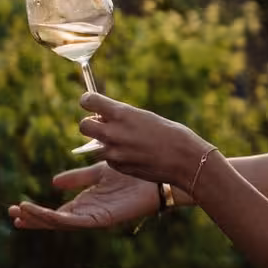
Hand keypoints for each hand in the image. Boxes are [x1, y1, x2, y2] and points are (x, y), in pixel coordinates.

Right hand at [9, 161, 158, 230]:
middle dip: (33, 219)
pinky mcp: (103, 218)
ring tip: (19, 214)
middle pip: (55, 220)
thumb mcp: (98, 172)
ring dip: (40, 220)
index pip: (57, 211)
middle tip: (11, 215)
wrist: (156, 175)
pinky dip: (58, 219)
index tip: (17, 208)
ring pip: (62, 224)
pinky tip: (44, 213)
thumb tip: (54, 183)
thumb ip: (78, 178)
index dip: (37, 211)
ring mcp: (95, 217)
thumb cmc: (133, 174)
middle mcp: (89, 212)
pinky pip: (77, 221)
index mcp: (87, 203)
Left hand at [71, 92, 212, 189]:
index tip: (90, 102)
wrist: (184, 160)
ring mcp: (115, 152)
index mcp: (121, 114)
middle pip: (83, 126)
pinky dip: (113, 156)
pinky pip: (107, 159)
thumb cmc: (169, 133)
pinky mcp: (119, 167)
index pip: (88, 101)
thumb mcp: (143, 116)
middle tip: (101, 124)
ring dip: (100, 143)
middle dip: (89, 124)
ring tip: (118, 141)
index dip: (87, 101)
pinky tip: (130, 154)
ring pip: (92, 147)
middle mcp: (114, 132)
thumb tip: (104, 116)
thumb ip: (121, 116)